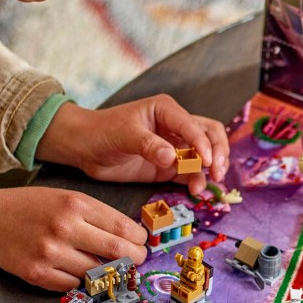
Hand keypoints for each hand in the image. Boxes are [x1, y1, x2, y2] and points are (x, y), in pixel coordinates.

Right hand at [0, 187, 147, 290]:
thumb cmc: (29, 207)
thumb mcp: (65, 198)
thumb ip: (95, 215)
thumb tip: (129, 236)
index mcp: (76, 205)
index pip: (124, 228)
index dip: (139, 239)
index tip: (141, 242)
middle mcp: (65, 228)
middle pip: (118, 252)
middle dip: (134, 259)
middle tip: (136, 260)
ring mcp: (51, 253)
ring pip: (98, 272)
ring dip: (106, 272)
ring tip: (105, 266)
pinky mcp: (38, 273)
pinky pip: (74, 285)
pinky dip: (80, 280)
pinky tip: (75, 270)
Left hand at [35, 96, 229, 193]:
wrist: (84, 148)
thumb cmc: (102, 131)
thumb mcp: (124, 135)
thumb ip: (149, 145)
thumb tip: (172, 158)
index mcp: (166, 111)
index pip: (194, 125)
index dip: (203, 143)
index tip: (207, 161)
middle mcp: (175, 127)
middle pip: (210, 135)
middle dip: (218, 152)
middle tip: (217, 172)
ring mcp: (174, 148)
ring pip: (204, 155)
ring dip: (210, 170)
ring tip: (204, 186)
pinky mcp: (168, 167)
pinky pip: (190, 173)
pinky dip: (196, 181)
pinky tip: (195, 191)